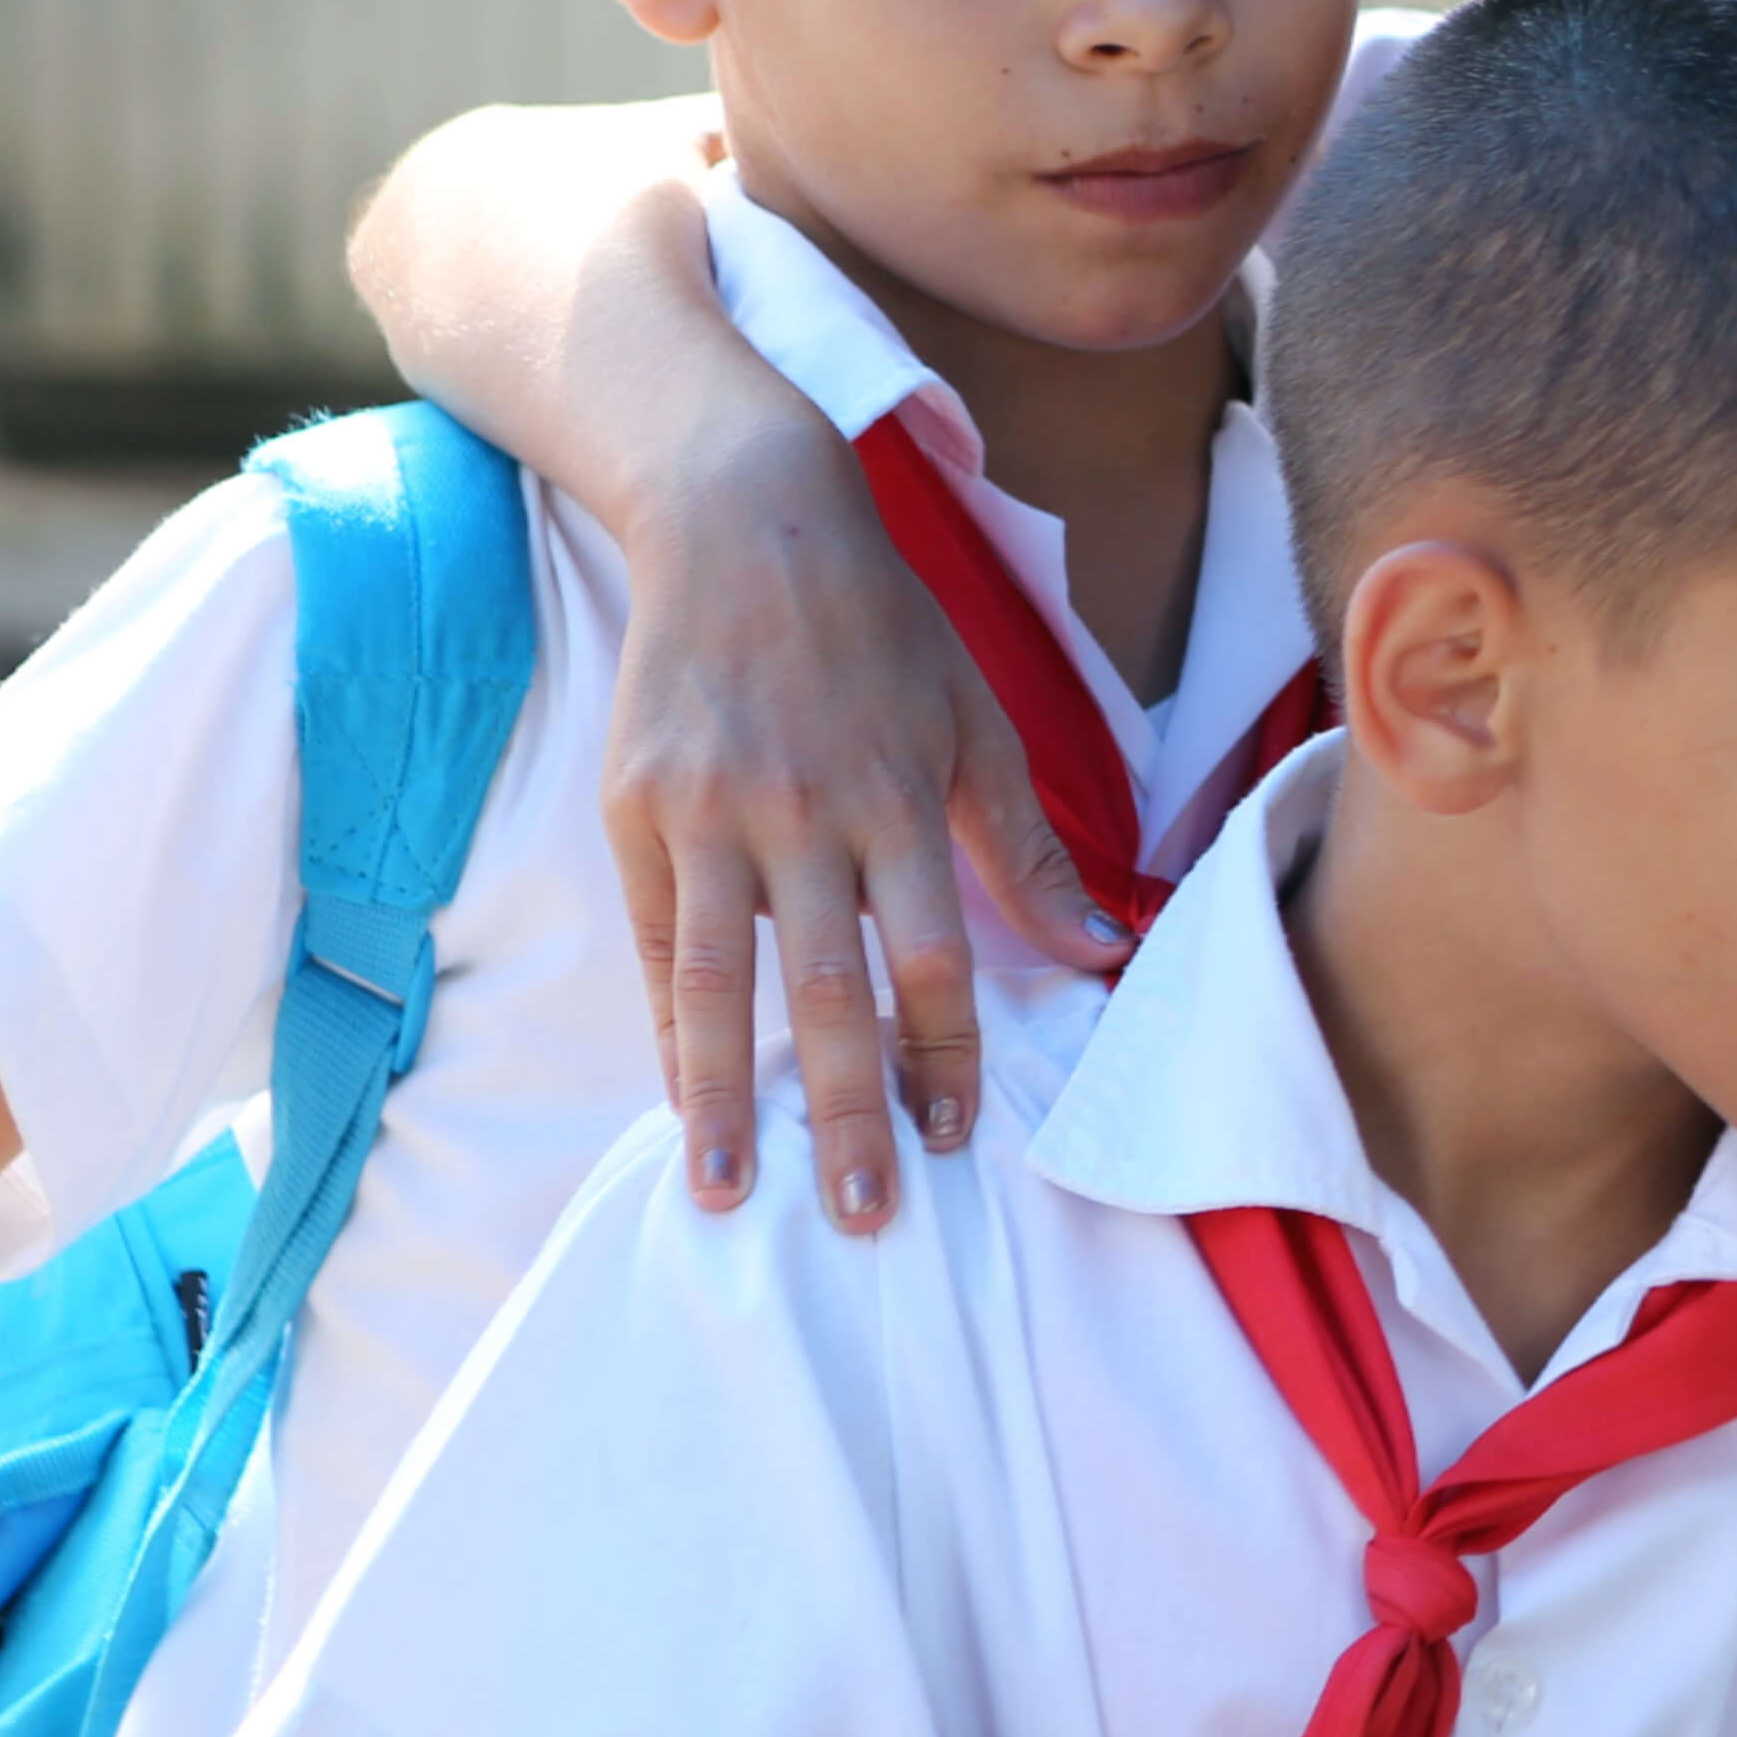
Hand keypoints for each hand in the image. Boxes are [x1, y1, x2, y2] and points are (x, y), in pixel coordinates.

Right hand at [607, 409, 1110, 1235]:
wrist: (745, 520)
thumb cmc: (881, 628)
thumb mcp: (976, 719)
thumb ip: (1028, 847)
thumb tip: (1102, 950)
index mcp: (900, 795)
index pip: (934, 956)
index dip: (947, 1053)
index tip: (957, 1135)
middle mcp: (802, 812)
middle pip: (830, 990)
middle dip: (847, 1113)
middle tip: (862, 1215)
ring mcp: (708, 811)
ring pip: (717, 981)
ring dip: (723, 1097)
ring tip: (725, 1191)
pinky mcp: (634, 805)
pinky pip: (655, 937)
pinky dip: (666, 1022)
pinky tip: (678, 1091)